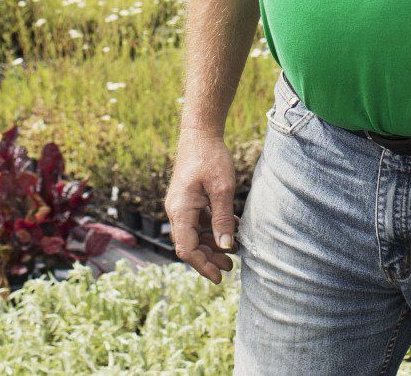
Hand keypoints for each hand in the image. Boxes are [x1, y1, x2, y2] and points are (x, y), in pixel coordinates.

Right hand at [167, 132, 239, 284]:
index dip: (202, 265)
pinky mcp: (189, 199)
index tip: (219, 276)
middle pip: (190, 244)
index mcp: (180, 210)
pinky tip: (231, 230)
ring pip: (195, 234)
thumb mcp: (222, 189)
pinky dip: (213, 229)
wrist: (201, 133)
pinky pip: (199, 221)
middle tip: (230, 267)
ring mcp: (182, 205)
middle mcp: (177, 210)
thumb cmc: (211, 158)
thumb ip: (222, 219)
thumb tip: (226, 247)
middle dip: (209, 258)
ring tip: (233, 253)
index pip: (186, 248)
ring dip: (212, 244)